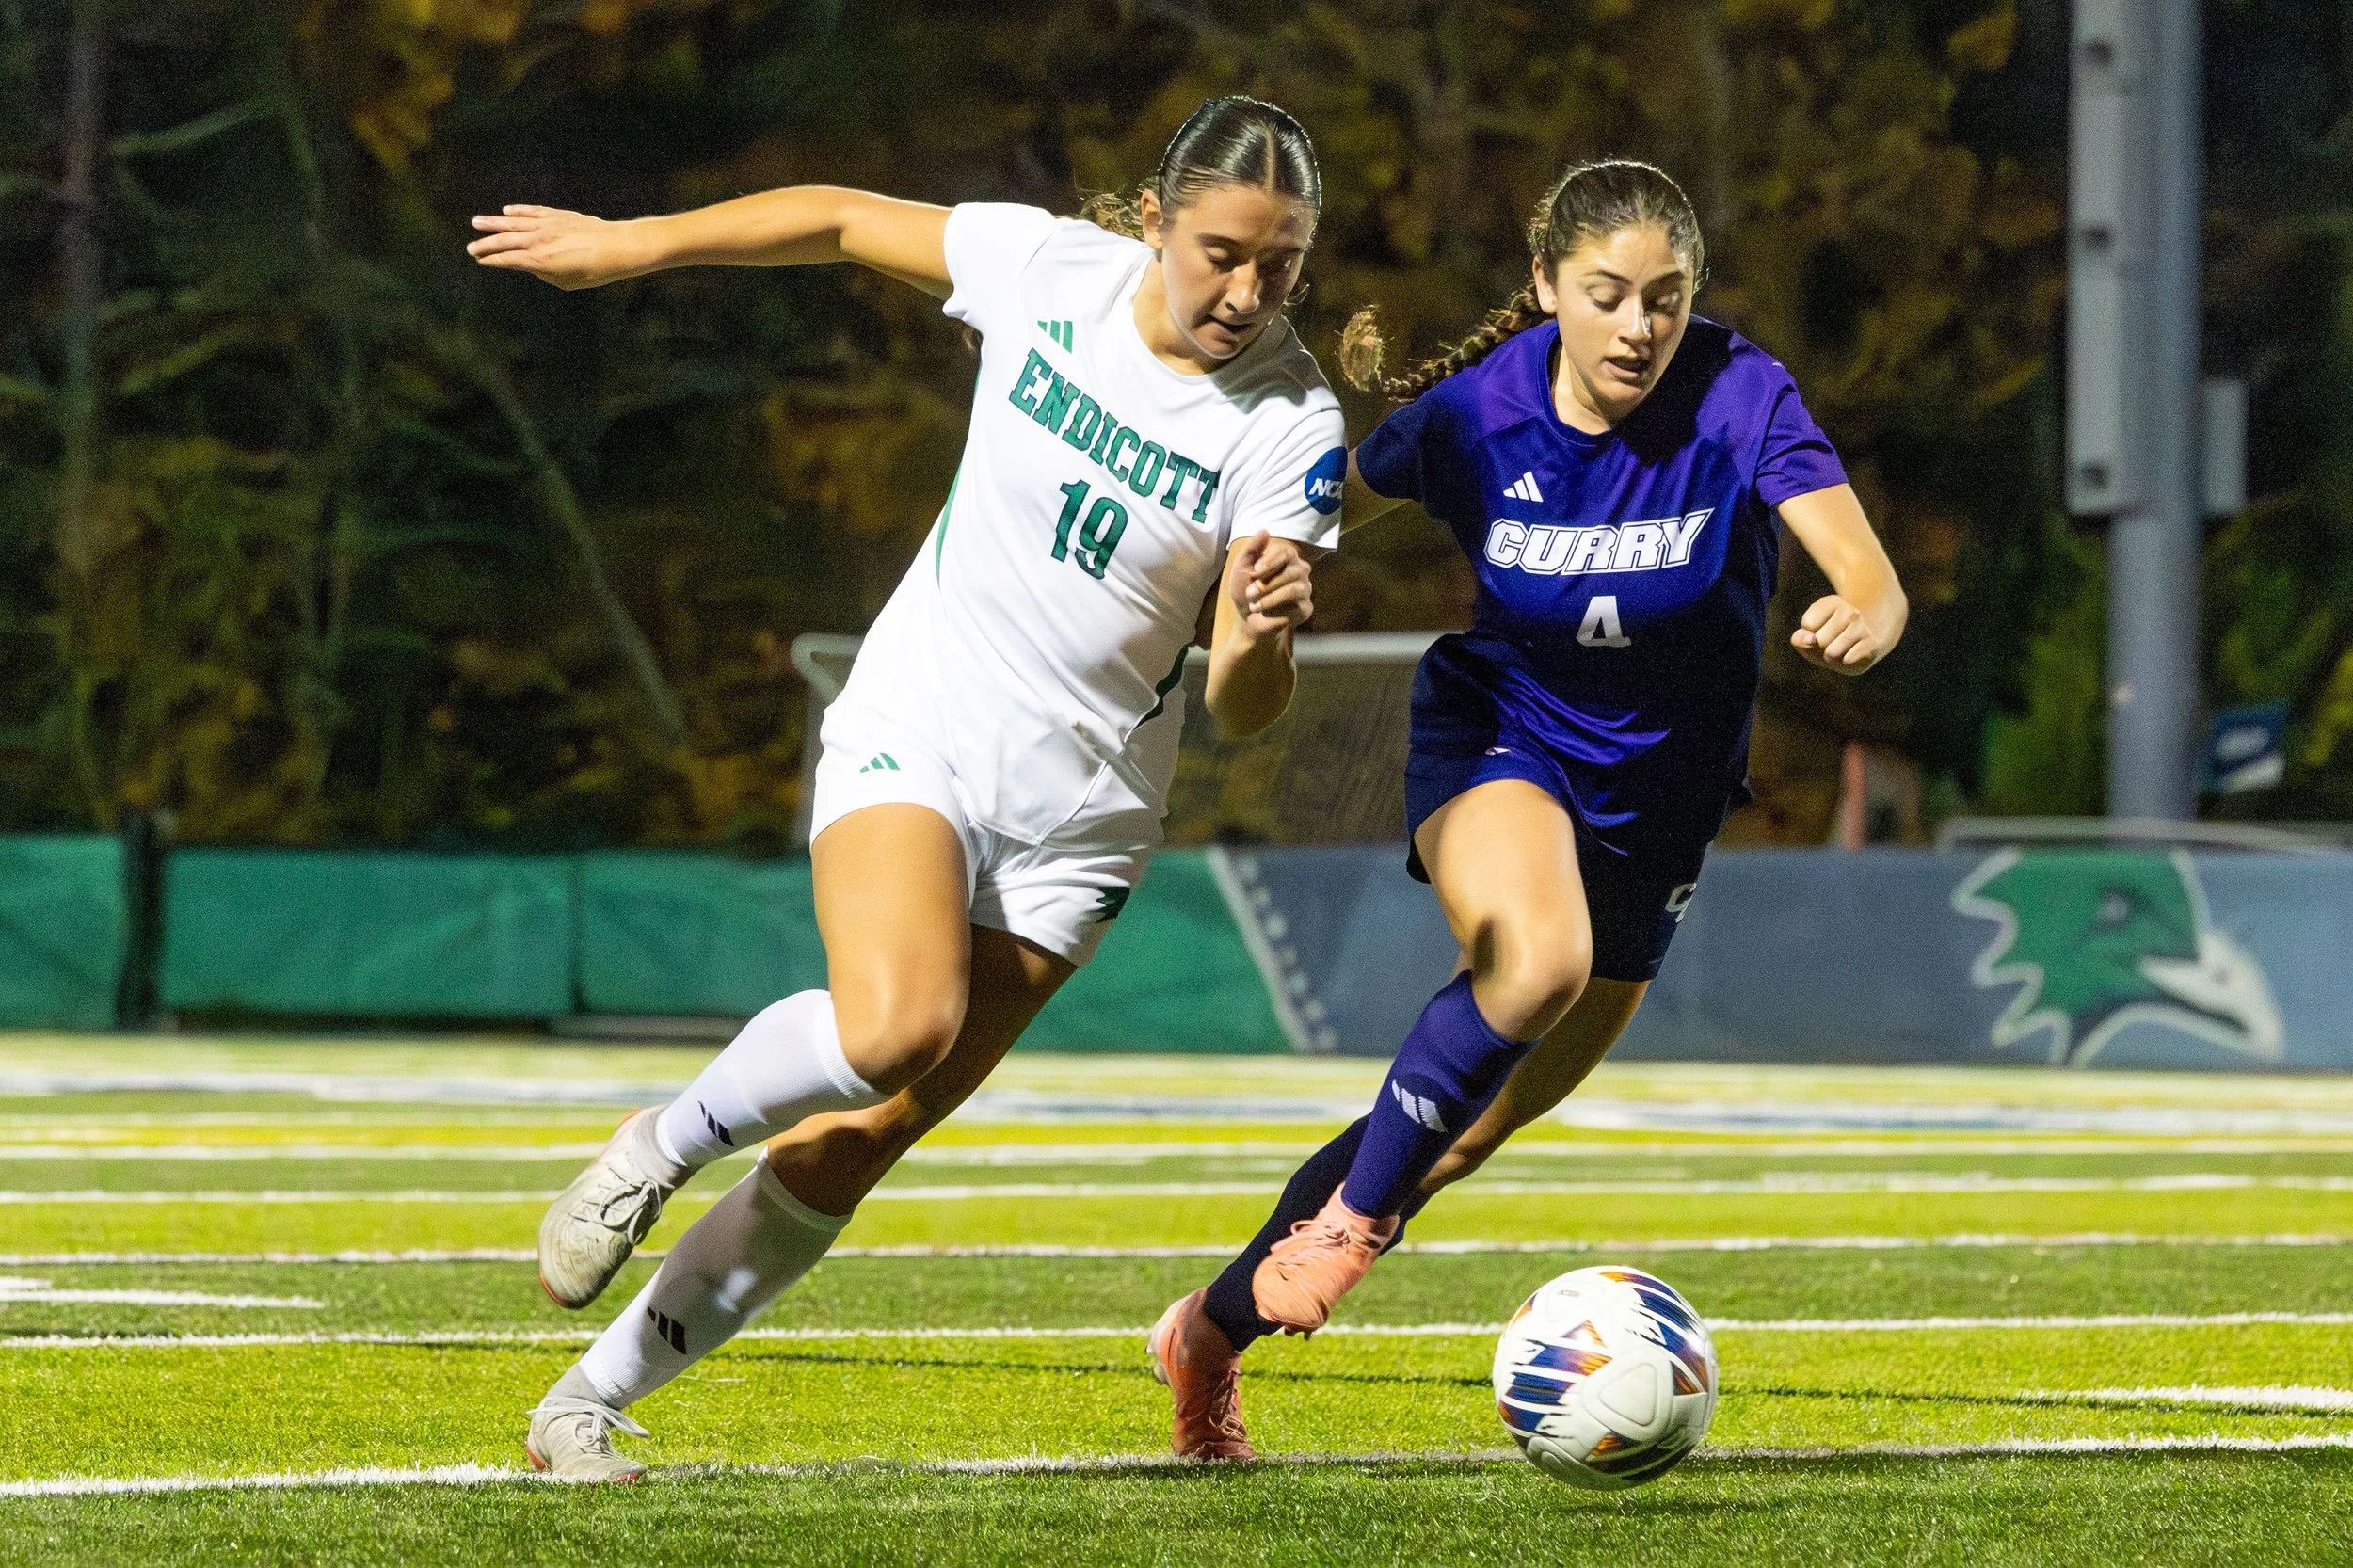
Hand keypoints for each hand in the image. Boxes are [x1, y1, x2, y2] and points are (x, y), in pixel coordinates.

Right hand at [467, 206, 649, 289]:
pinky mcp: (557, 215)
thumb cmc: (594, 271)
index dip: (491, 260)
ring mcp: (546, 225)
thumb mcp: (566, 281)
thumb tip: (531, 264)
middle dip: (485, 244)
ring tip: (476, 222)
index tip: (480, 260)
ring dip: (493, 222)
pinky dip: (518, 211)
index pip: (507, 259)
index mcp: (538, 260)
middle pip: (504, 240)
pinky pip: (532, 211)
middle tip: (469, 247)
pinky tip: (507, 211)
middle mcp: (538, 240)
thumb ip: (544, 272)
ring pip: (513, 222)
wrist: (616, 247)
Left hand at [1226, 531, 1313, 638]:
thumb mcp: (1241, 569)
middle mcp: (1299, 571)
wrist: (1248, 620)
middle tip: (1250, 593)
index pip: (1286, 552)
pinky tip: (1267, 613)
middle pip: (1292, 570)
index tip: (1255, 571)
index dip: (1271, 560)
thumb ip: (1251, 549)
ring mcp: (1305, 589)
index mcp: (1285, 559)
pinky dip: (1276, 609)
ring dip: (1270, 597)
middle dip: (1266, 583)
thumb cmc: (1245, 592)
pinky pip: (1296, 605)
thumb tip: (1265, 530)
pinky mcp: (1306, 607)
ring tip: (1255, 605)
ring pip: (1295, 587)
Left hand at [1791, 593, 1886, 673]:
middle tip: (1831, 644)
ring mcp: (1863, 628)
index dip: (1808, 635)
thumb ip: (1799, 639)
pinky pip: (1846, 661)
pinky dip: (1844, 663)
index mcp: (1832, 603)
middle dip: (1820, 648)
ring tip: (1840, 649)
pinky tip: (1851, 654)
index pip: (1809, 624)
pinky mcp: (1872, 645)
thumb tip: (1809, 639)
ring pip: (1831, 653)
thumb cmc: (1827, 641)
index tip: (1819, 631)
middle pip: (1820, 640)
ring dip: (1831, 657)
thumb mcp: (1807, 637)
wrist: (1860, 647)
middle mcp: (1851, 612)